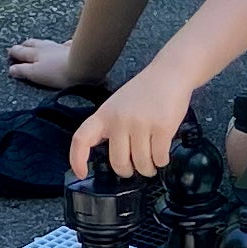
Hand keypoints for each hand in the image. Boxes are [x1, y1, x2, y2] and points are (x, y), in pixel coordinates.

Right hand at [8, 36, 76, 93]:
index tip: (9, 52)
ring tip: (37, 44)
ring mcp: (61, 47)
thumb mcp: (36, 74)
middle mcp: (47, 48)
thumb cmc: (59, 72)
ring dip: (40, 43)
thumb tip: (11, 69)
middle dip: (25, 45)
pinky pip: (66, 45)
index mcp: (36, 54)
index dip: (14, 52)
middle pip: (33, 44)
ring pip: (48, 43)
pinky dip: (62, 46)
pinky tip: (64, 45)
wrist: (84, 65)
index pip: (22, 52)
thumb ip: (23, 70)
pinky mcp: (75, 49)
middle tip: (21, 45)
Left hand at [69, 73, 188, 178]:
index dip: (77, 160)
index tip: (82, 174)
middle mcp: (119, 120)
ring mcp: (141, 124)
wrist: (169, 73)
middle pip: (117, 162)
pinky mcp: (162, 127)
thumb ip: (109, 128)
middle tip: (135, 169)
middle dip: (128, 171)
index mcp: (104, 115)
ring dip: (148, 169)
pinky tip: (162, 156)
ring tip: (151, 164)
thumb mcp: (117, 107)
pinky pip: (159, 157)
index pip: (81, 139)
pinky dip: (161, 161)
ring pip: (141, 163)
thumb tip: (109, 157)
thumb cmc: (145, 93)